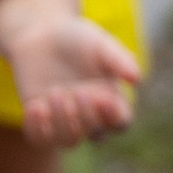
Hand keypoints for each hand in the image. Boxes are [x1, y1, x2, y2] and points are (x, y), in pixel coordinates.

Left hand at [8, 11, 138, 147]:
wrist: (39, 31)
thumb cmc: (77, 37)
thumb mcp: (99, 43)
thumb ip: (118, 59)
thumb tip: (137, 79)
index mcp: (111, 100)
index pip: (120, 122)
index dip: (113, 117)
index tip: (102, 98)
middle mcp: (89, 115)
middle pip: (96, 135)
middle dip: (86, 116)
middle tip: (77, 90)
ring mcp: (63, 119)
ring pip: (68, 141)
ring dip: (62, 122)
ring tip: (54, 92)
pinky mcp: (39, 118)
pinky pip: (39, 139)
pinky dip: (37, 128)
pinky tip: (36, 106)